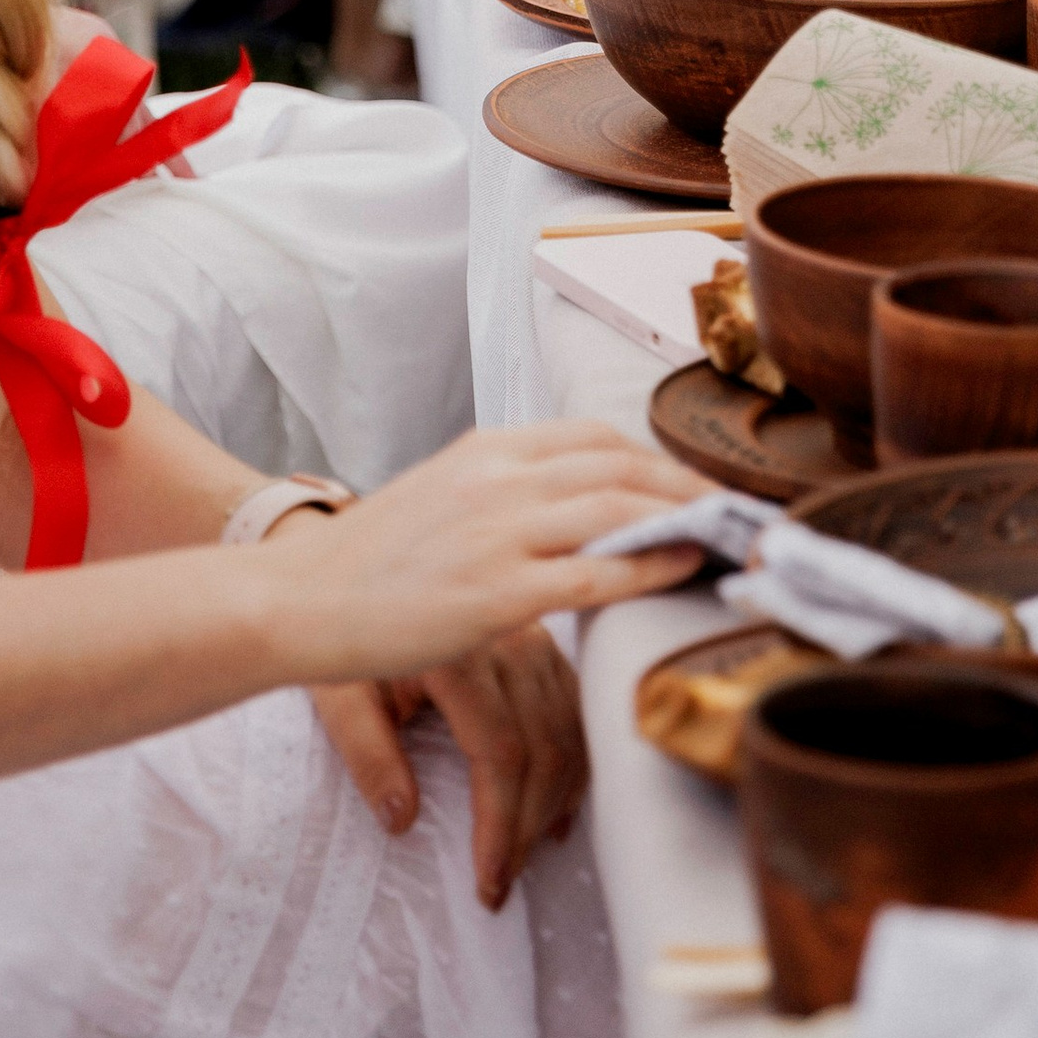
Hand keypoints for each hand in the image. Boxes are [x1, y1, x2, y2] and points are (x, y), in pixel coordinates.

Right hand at [259, 423, 706, 687]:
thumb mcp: (441, 501)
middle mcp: (500, 478)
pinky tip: (685, 569)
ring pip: (621, 510)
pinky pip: (596, 572)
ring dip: (689, 523)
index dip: (659, 461)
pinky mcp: (497, 591)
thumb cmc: (366, 564)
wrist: (296, 599)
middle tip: (742, 517)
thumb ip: (502, 496)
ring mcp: (499, 532)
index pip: (598, 438)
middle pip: (624, 467)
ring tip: (733, 542)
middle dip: (692, 490)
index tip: (697, 490)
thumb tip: (566, 514)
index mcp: (487, 451)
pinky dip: (651, 566)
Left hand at [311, 627, 587, 909]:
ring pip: (569, 733)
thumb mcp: (338, 693)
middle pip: (543, 748)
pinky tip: (557, 805)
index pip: (499, 750)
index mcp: (457, 651)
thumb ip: (367, 754)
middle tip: (502, 882)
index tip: (489, 879)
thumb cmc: (343, 635)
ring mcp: (533, 636)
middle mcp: (508, 638)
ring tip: (529, 852)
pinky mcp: (544, 639)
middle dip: (527, 826)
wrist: (353, 575)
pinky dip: (574, 764)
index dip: (500, 822)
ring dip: (555, 802)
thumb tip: (402, 822)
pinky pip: (576, 709)